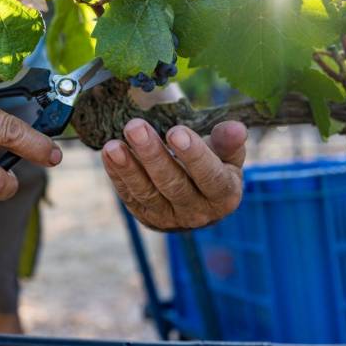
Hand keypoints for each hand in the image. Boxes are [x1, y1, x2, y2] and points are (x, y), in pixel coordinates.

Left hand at [101, 119, 246, 230]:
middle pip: (173, 184)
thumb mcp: (227, 155)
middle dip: (152, 155)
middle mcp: (197, 212)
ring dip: (128, 168)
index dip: (194, 155)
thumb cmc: (215, 167)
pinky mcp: (146, 216)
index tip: (176, 131)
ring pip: (148, 193)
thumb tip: (236, 128)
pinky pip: (130, 196)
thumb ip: (228, 142)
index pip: (210, 177)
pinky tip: (109, 154)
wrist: (198, 201)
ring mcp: (169, 218)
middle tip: (135, 127)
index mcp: (224, 195)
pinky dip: (117, 175)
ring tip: (113, 145)